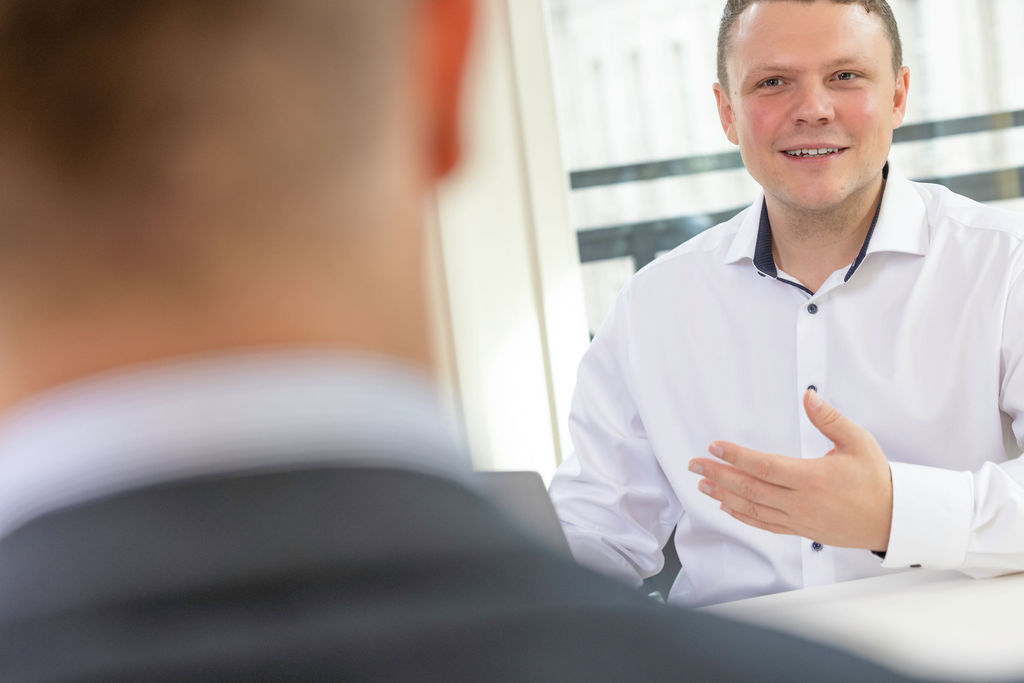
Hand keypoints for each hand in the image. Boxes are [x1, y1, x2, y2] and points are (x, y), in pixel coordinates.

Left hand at [688, 389, 892, 550]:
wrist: (894, 519)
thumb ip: (830, 419)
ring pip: (752, 508)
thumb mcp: (858, 442)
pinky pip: (765, 524)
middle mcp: (800, 502)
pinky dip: (742, 515)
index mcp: (812, 478)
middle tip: (694, 464)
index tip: (715, 446)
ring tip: (702, 484)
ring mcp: (799, 519)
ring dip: (723, 495)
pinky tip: (727, 506)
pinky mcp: (801, 531)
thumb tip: (809, 396)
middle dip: (717, 474)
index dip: (735, 456)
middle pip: (749, 488)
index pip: (763, 466)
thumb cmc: (877, 480)